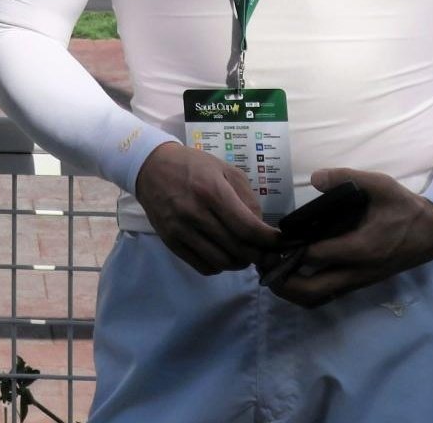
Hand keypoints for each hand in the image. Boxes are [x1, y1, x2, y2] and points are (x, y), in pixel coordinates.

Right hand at [136, 142, 279, 275]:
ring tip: (245, 254)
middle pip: (236, 248)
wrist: (152, 168)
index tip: (280, 243)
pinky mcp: (171, 242)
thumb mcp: (225, 169)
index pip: (246, 227)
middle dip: (258, 255)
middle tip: (267, 253)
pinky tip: (223, 254)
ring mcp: (181, 230)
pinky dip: (219, 266)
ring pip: (221, 262)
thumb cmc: (193, 165)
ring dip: (239, 263)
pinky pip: (202, 266)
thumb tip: (260, 226)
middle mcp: (196, 213)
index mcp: (212, 191)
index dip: (268, 240)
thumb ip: (246, 197)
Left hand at [260, 166, 432, 307]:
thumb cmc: (403, 207)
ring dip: (290, 291)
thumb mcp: (380, 184)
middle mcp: (357, 271)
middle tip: (262, 264)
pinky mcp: (358, 283)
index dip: (292, 251)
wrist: (430, 233)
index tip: (272, 239)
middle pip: (312, 291)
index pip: (318, 256)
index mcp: (362, 248)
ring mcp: (357, 281)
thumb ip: (347, 177)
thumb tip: (315, 178)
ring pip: (317, 299)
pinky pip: (325, 295)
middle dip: (283, 282)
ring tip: (270, 270)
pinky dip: (303, 290)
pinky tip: (291, 272)